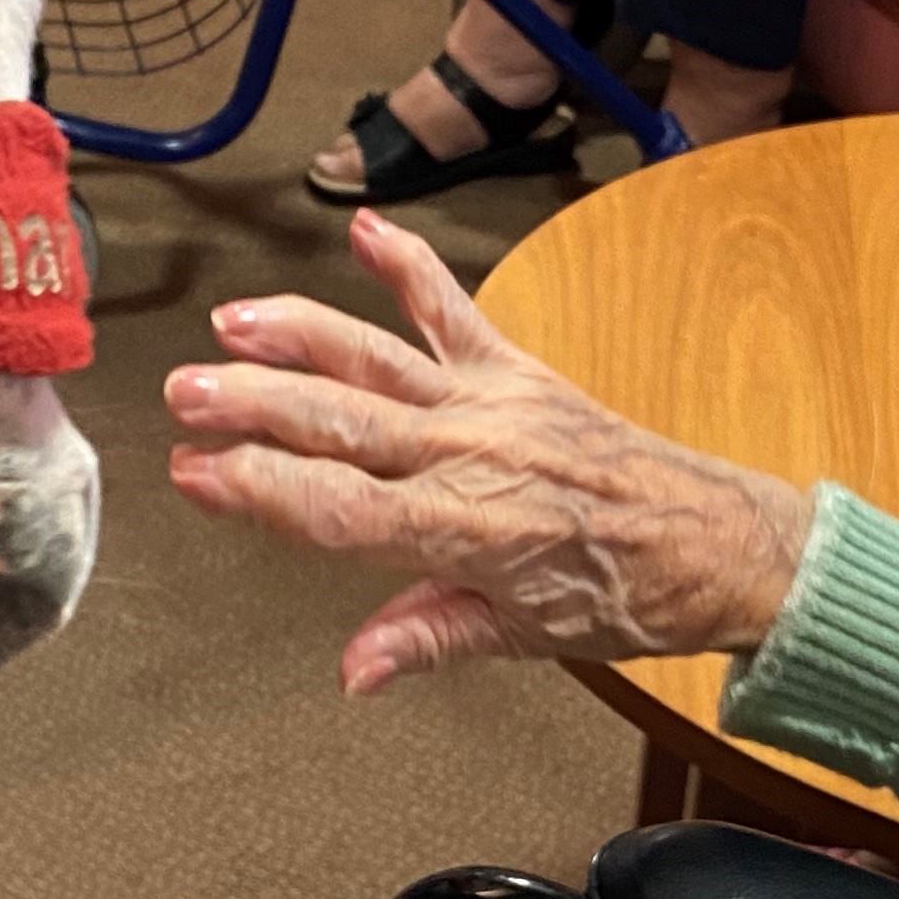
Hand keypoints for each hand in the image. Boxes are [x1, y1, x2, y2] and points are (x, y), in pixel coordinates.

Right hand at [164, 209, 812, 693]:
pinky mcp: (516, 370)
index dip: (260, 492)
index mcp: (463, 529)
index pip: (336, 509)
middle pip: (339, 424)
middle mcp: (469, 455)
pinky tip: (366, 228)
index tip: (198, 476)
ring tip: (235, 322)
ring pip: (376, 360)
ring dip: (302, 335)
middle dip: (254, 407)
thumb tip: (355, 669)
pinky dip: (410, 265)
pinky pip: (453, 310)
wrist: (713, 540)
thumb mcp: (521, 637)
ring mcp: (490, 404)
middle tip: (185, 395)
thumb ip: (428, 637)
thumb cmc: (621, 593)